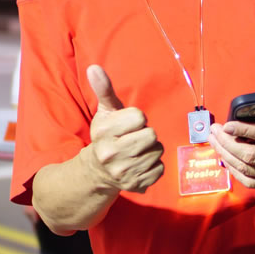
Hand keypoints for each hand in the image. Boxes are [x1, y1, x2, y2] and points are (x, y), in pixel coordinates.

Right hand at [83, 65, 163, 192]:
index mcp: (103, 133)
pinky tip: (140, 164)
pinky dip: (154, 166)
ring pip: (158, 151)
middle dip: (146, 134)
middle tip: (134, 138)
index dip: (136, 119)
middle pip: (151, 135)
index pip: (139, 117)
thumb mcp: (105, 112)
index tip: (128, 124)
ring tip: (136, 151)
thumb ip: (104, 89)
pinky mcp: (136, 185)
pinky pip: (160, 168)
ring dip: (151, 150)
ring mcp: (123, 172)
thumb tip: (94, 67)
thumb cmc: (107, 135)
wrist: (97, 171)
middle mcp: (111, 154)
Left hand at [208, 91, 254, 190]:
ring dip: (226, 155)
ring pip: (246, 168)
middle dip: (227, 143)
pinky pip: (250, 181)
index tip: (227, 124)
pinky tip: (225, 160)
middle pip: (249, 154)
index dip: (243, 130)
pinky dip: (234, 171)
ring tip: (214, 142)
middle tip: (215, 131)